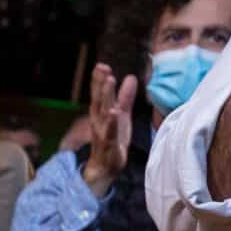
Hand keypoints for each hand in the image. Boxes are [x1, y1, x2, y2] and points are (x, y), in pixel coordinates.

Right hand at [80, 63, 136, 195]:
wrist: (107, 165)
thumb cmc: (114, 137)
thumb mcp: (122, 115)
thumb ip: (125, 97)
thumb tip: (130, 77)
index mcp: (102, 113)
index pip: (100, 94)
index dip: (100, 80)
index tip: (101, 65)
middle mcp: (99, 121)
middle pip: (100, 99)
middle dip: (101, 84)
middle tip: (103, 68)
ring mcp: (103, 132)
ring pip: (103, 112)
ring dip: (106, 97)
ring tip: (109, 82)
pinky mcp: (110, 144)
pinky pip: (110, 132)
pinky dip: (111, 122)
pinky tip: (114, 112)